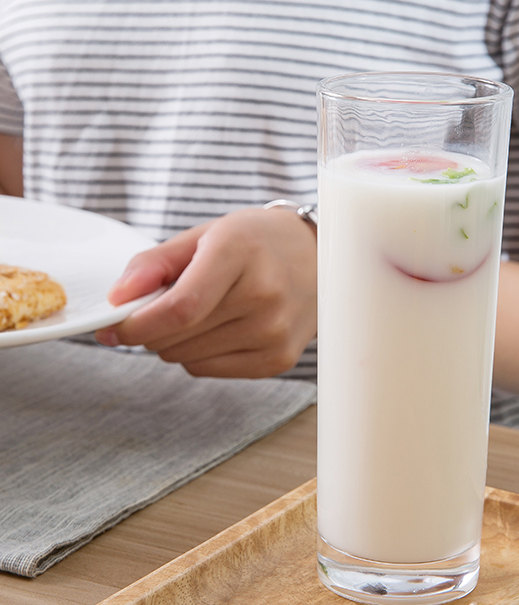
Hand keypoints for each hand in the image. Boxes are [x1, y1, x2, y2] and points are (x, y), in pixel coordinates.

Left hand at [95, 207, 316, 377]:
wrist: (318, 257)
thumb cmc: (258, 242)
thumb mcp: (206, 234)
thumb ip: (154, 264)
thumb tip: (117, 300)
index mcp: (241, 252)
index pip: (179, 307)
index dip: (137, 324)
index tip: (114, 326)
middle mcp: (265, 295)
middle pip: (178, 336)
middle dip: (151, 329)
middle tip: (160, 307)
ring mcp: (275, 331)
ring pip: (188, 358)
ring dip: (175, 342)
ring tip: (199, 313)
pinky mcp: (279, 358)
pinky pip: (209, 369)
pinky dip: (199, 354)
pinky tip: (219, 328)